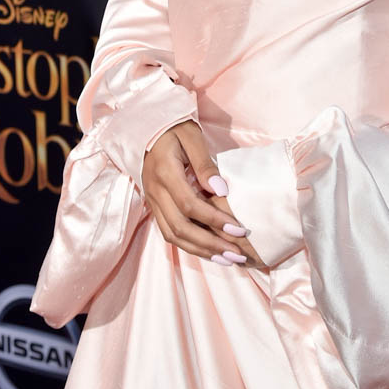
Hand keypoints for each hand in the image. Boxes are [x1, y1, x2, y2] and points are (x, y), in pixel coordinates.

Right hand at [142, 119, 266, 268]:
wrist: (149, 129)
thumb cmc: (174, 129)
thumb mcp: (192, 137)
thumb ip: (205, 164)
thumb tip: (221, 191)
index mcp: (165, 172)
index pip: (189, 205)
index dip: (214, 220)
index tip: (239, 229)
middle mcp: (155, 191)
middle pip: (181, 228)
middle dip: (211, 244)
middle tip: (238, 254)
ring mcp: (153, 201)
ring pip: (173, 235)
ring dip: (201, 251)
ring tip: (228, 259)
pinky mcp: (155, 206)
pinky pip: (170, 232)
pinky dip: (190, 246)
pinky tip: (210, 252)